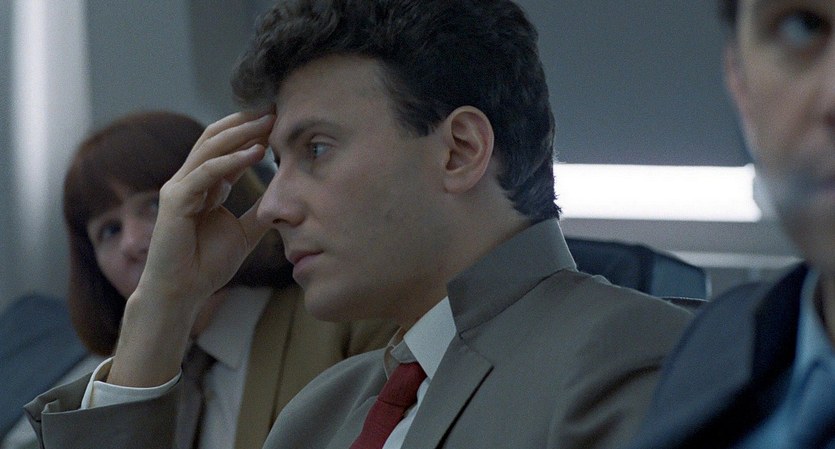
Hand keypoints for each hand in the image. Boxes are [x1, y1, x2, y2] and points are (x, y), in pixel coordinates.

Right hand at [109, 111, 275, 386]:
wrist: (182, 293)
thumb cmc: (206, 265)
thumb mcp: (244, 233)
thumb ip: (259, 213)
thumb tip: (285, 200)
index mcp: (204, 185)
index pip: (226, 147)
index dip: (251, 132)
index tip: (279, 120)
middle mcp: (189, 180)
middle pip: (216, 138)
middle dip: (246, 123)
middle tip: (275, 110)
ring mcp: (179, 188)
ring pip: (210, 148)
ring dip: (241, 133)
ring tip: (268, 122)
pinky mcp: (175, 201)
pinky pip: (206, 173)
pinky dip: (231, 161)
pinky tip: (255, 152)